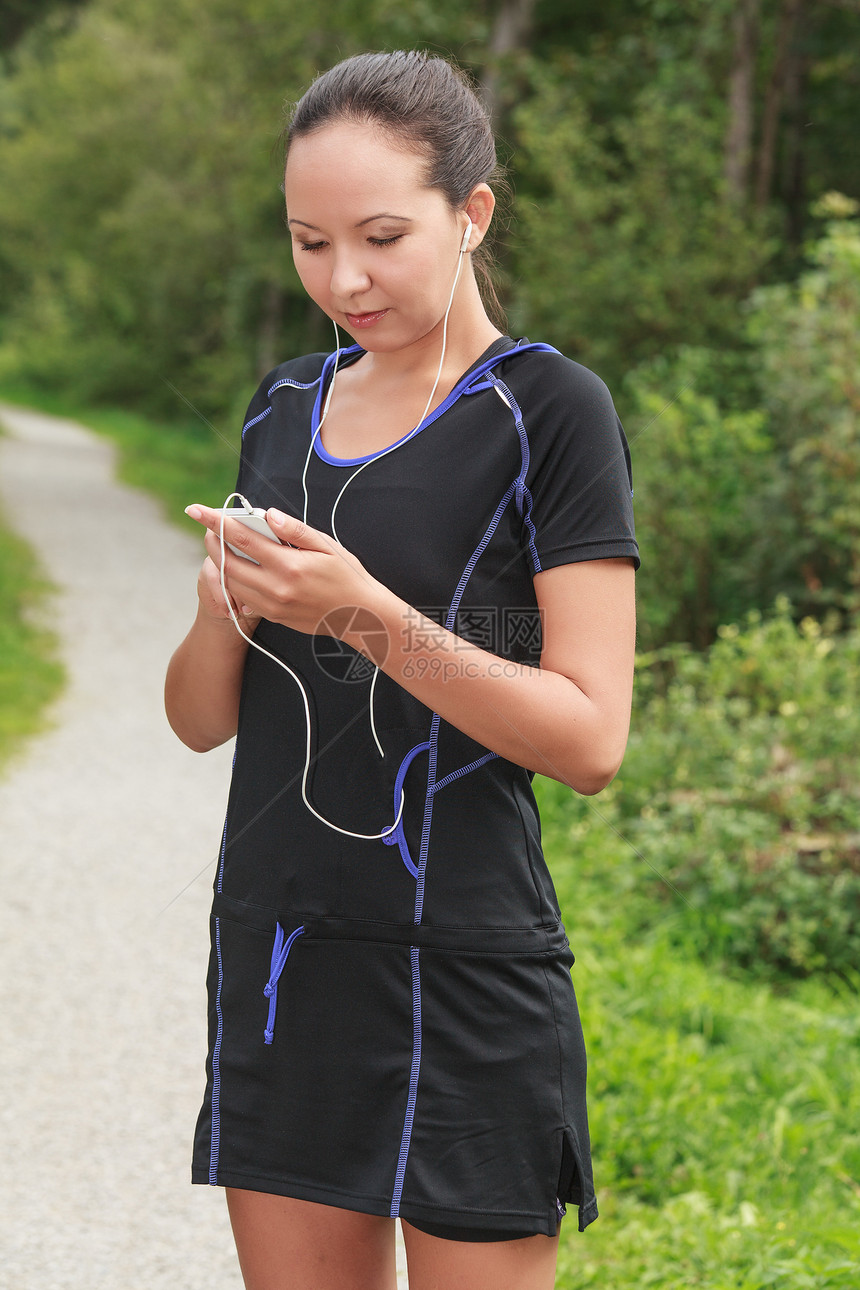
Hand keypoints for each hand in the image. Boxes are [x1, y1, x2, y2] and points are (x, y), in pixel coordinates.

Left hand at [185, 505, 380, 636]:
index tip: (197, 509)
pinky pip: (242, 596)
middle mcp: (276, 588)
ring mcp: (272, 605)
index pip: (241, 538)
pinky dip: (233, 579)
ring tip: (221, 544)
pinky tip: (239, 566)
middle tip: (209, 526)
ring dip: (220, 561)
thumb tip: (267, 515)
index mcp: (289, 565)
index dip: (216, 521)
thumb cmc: (347, 576)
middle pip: (227, 562)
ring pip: (230, 582)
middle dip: (212, 541)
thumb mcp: (327, 546)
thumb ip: (295, 530)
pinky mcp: (273, 616)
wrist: (360, 615)